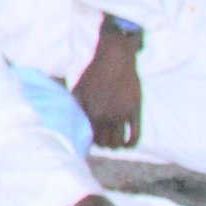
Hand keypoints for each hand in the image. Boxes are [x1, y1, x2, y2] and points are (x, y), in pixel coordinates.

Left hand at [73, 26, 144, 151]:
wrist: (115, 59)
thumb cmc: (94, 74)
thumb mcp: (78, 89)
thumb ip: (74, 108)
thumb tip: (70, 125)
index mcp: (90, 111)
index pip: (89, 138)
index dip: (90, 141)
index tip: (91, 140)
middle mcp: (106, 115)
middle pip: (104, 143)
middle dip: (102, 144)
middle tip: (102, 140)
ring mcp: (122, 114)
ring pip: (117, 143)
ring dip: (115, 146)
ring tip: (113, 142)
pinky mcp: (135, 111)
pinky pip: (135, 136)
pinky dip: (130, 144)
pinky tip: (126, 144)